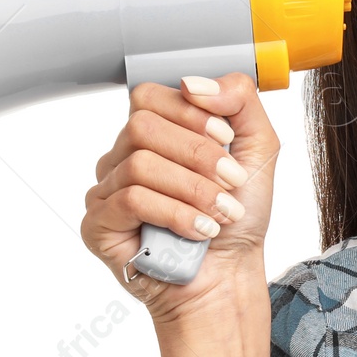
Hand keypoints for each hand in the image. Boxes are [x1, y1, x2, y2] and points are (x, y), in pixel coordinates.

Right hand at [80, 72, 279, 324]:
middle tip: (232, 182)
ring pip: (140, 164)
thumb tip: (194, 82)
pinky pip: (130, 200)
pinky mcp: (98, 225)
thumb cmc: (237, 216)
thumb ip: (240, 101)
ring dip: (194, 190)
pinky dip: (176, 213)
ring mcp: (106, 190)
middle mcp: (123, 157)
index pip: (149, 96)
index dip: (191, 113)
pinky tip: (200, 230)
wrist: (231, 273)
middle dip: (198, 154)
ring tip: (222, 214)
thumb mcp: (258, 149)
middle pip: (142, 127)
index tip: (227, 140)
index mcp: (154, 134)